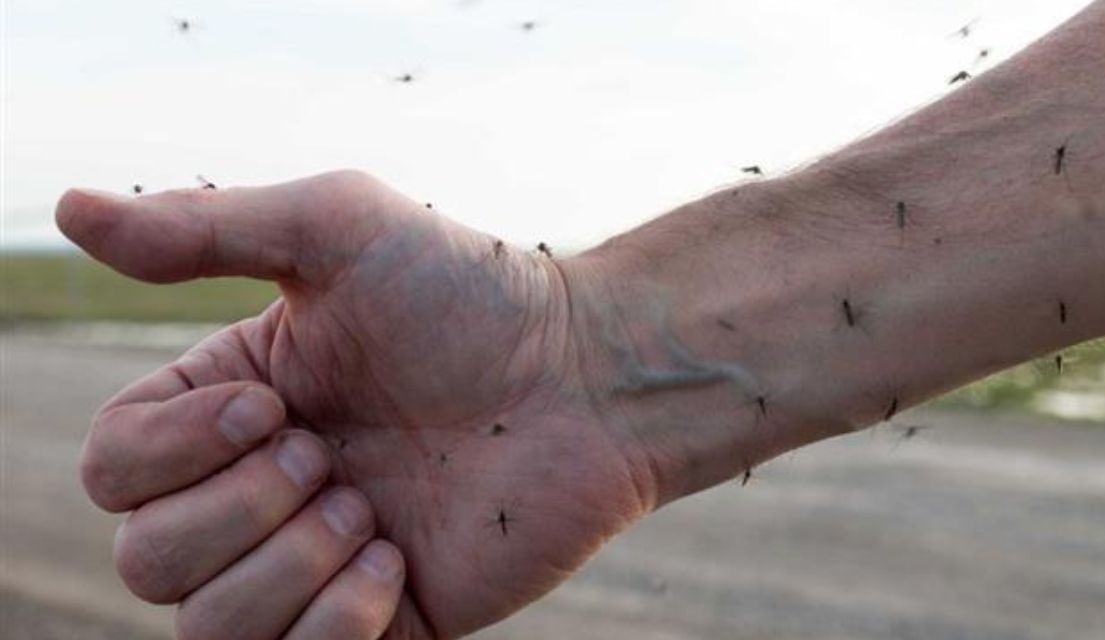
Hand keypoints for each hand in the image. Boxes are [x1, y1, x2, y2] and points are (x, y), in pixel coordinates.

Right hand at [60, 171, 660, 637]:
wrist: (591, 378)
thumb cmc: (471, 294)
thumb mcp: (336, 229)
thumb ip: (203, 227)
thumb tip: (63, 210)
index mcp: (230, 410)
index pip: (113, 469)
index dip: (174, 451)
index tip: (279, 404)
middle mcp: (259, 492)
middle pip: (146, 560)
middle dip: (240, 510)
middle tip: (334, 456)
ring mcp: (317, 564)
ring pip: (206, 627)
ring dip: (288, 567)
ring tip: (371, 509)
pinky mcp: (383, 624)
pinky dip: (336, 623)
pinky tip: (399, 560)